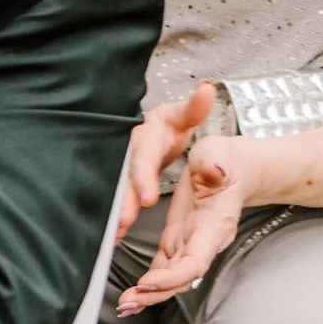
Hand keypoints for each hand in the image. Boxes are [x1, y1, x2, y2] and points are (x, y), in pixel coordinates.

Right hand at [116, 83, 213, 235]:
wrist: (155, 130)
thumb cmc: (168, 125)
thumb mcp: (183, 115)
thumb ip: (195, 108)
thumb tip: (207, 89)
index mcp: (146, 133)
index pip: (143, 154)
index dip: (143, 176)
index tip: (148, 198)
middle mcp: (130, 150)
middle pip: (124, 176)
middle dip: (123, 200)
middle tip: (124, 222)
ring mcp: (124, 166)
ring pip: (116, 189)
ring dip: (116, 211)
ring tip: (114, 234)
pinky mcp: (122, 180)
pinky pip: (117, 198)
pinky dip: (116, 216)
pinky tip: (115, 235)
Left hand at [118, 123, 264, 316]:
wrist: (235, 168)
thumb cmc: (228, 163)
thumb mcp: (221, 156)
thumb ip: (216, 165)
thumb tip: (214, 167)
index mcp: (213, 225)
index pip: (195, 260)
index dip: (173, 276)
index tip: (147, 283)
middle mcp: (203, 240)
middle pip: (181, 276)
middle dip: (157, 293)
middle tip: (128, 302)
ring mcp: (190, 241)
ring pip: (171, 275)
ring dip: (149, 293)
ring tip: (125, 305)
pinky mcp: (178, 237)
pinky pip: (164, 264)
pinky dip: (150, 280)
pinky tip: (134, 293)